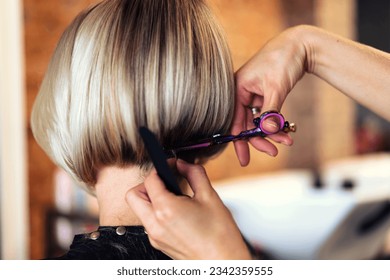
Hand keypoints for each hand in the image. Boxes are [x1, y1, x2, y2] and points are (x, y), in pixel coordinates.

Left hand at [126, 159, 251, 259]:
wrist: (222, 261)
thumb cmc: (219, 234)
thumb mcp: (209, 196)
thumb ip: (194, 174)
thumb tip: (183, 164)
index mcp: (166, 209)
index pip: (150, 180)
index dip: (161, 167)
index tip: (171, 165)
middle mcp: (154, 224)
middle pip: (134, 195)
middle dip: (147, 184)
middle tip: (166, 182)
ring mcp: (154, 236)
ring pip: (140, 209)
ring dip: (151, 199)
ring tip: (174, 198)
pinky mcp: (158, 243)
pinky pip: (149, 222)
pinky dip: (157, 213)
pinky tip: (177, 213)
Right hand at [233, 26, 307, 165]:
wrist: (299, 45)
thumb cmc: (282, 60)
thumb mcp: (275, 87)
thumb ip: (270, 112)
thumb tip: (267, 133)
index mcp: (237, 89)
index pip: (235, 121)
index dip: (240, 141)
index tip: (245, 160)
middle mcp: (242, 93)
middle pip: (247, 124)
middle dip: (260, 139)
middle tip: (273, 152)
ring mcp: (253, 95)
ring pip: (258, 122)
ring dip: (272, 133)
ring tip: (286, 141)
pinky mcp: (264, 95)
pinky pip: (267, 115)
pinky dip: (276, 124)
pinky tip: (286, 132)